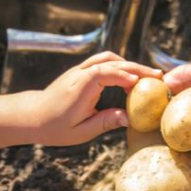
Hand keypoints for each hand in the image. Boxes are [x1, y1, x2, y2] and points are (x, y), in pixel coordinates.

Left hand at [32, 52, 162, 145]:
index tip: (141, 82)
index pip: (105, 72)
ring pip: (108, 58)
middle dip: (137, 68)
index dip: (124, 75)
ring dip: (129, 64)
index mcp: (81, 87)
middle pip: (112, 62)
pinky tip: (130, 77)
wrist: (31, 116)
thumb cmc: (54, 127)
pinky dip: (119, 66)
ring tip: (148, 76)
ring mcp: (80, 70)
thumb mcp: (82, 131)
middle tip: (158, 77)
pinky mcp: (80, 72)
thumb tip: (130, 118)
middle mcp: (80, 74)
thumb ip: (106, 122)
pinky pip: (103, 62)